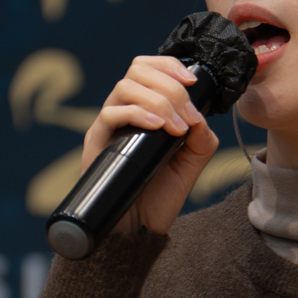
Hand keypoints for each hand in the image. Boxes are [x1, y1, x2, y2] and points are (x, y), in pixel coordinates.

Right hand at [81, 53, 221, 239]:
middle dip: (170, 87)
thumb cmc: (158, 198)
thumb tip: (201, 118)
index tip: (192, 82)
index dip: (169, 66)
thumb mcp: (190, 166)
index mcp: (144, 110)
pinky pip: (110, 114)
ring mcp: (108, 127)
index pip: (148, 68)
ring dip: (158, 100)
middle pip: (137, 70)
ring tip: (175, 128)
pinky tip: (158, 128)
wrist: (138, 232)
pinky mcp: (96, 143)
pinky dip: (138, 113)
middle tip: (187, 117)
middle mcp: (123, 113)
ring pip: (124, 86)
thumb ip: (201, 141)